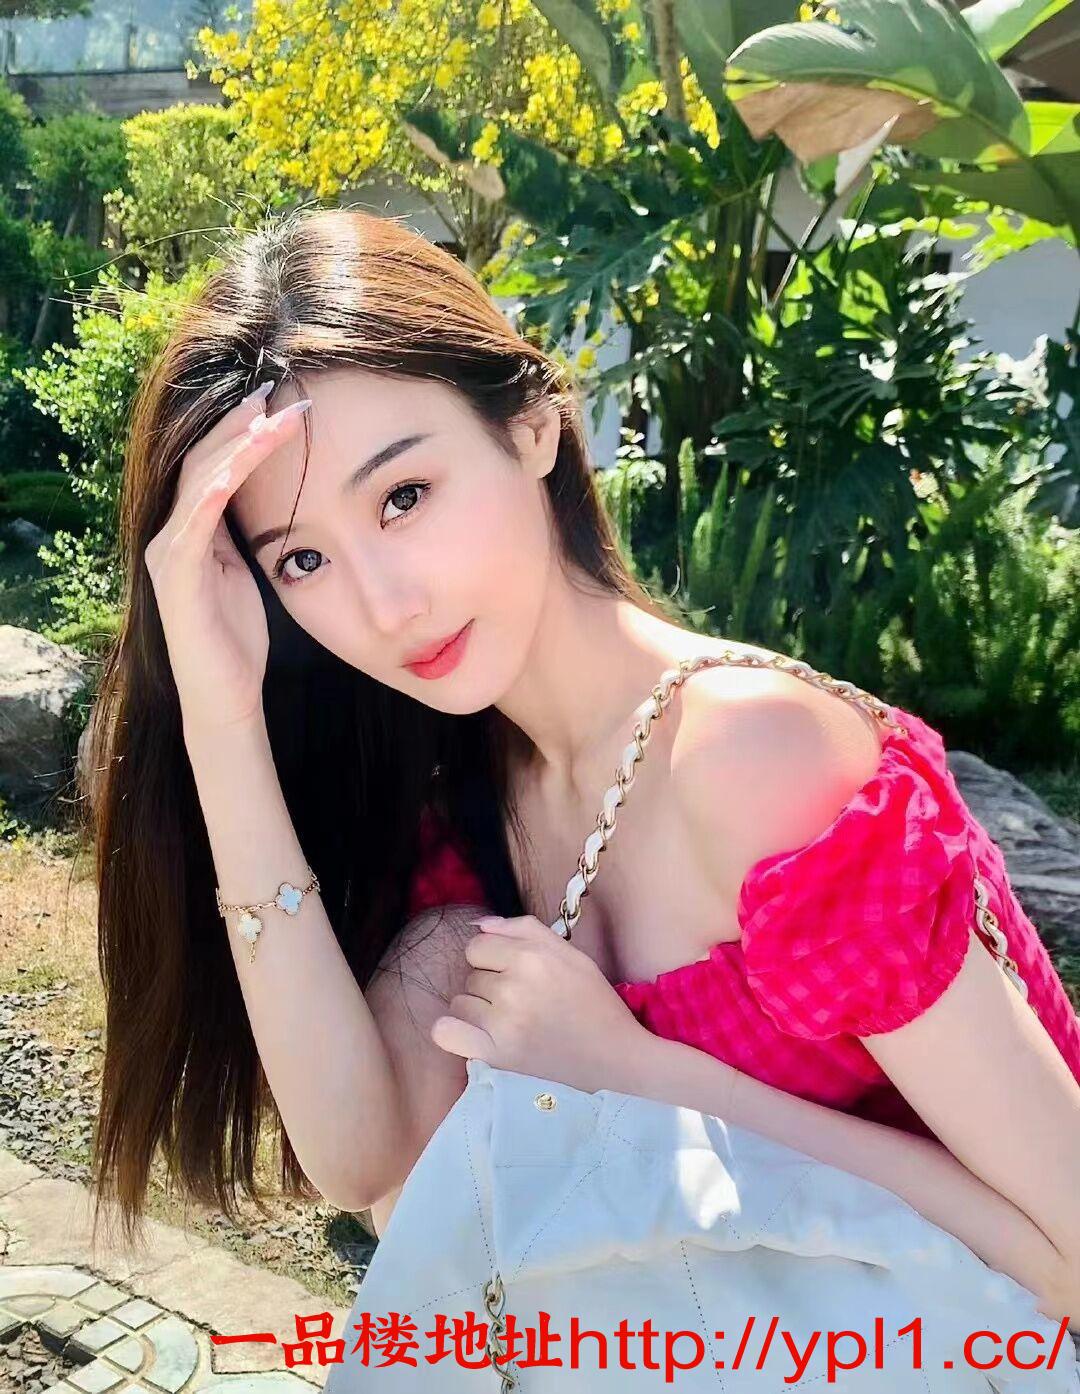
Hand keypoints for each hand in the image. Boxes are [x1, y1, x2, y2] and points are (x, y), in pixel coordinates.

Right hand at [142, 384, 310, 735]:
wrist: (226, 694)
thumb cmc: (241, 637)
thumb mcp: (251, 570)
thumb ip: (253, 534)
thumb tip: (281, 498)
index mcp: (195, 530)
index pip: (214, 462)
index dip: (243, 429)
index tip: (278, 399)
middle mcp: (174, 534)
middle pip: (202, 460)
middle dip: (239, 423)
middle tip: (275, 390)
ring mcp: (170, 554)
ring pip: (199, 483)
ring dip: (235, 448)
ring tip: (268, 418)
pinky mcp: (176, 579)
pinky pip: (193, 528)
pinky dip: (212, 495)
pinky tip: (233, 471)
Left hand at [430, 913, 647, 1094]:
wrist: (618, 1070)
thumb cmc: (597, 1011)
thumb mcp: (574, 958)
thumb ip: (526, 931)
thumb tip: (481, 924)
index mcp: (534, 958)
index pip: (477, 946)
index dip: (493, 959)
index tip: (513, 976)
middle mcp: (513, 987)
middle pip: (471, 976)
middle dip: (491, 987)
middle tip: (522, 1006)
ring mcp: (501, 1024)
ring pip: (460, 1003)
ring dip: (477, 1013)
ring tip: (509, 1026)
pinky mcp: (493, 1058)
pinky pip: (445, 1032)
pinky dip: (454, 1032)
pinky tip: (477, 1038)